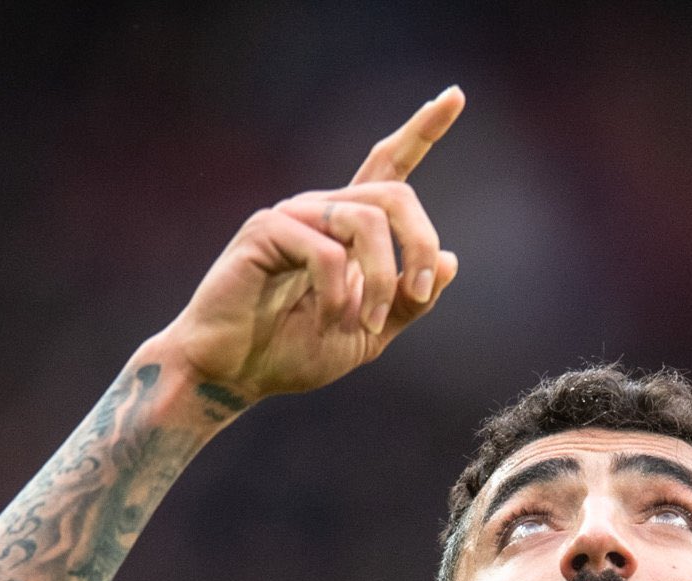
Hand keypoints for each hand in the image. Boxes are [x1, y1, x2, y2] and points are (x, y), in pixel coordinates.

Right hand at [155, 87, 463, 401]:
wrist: (235, 373)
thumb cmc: (292, 352)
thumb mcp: (369, 335)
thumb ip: (407, 303)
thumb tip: (449, 260)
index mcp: (348, 229)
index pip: (389, 167)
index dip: (422, 131)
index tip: (455, 96)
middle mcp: (323, 211)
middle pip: (396, 196)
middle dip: (419, 246)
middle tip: (418, 294)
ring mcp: (293, 215)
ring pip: (367, 221)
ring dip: (382, 280)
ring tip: (364, 323)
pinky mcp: (266, 230)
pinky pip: (327, 252)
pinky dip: (338, 296)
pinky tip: (325, 320)